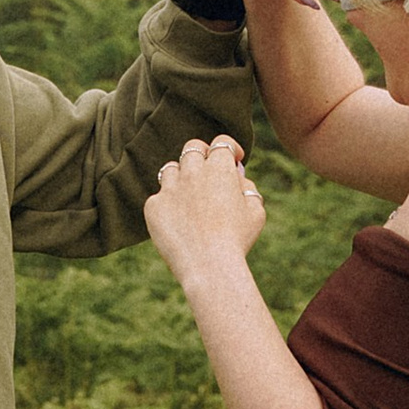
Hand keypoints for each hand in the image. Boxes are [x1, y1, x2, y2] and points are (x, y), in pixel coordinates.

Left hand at [144, 134, 266, 283]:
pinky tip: (177, 222)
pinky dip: (168, 205)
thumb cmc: (237, 240)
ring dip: (182, 177)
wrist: (209, 266)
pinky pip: (158, 197)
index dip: (230, 148)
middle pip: (193, 149)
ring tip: (190, 197)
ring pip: (172, 169)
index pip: (222, 143)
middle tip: (208, 172)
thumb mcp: (255, 212)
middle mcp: (192, 172)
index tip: (235, 160)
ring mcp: (170, 188)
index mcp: (219, 168)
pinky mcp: (153, 206)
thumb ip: (248, 189)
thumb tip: (238, 179)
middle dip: (203, 155)